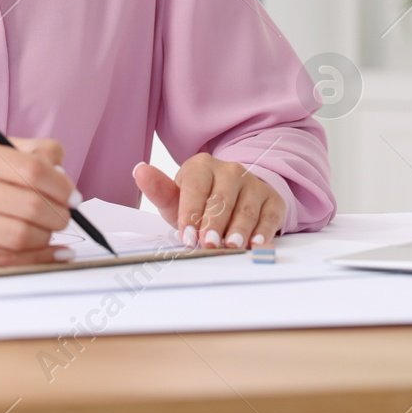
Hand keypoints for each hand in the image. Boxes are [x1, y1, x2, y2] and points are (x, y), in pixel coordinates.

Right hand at [0, 137, 79, 265]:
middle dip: (59, 215)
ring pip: (21, 235)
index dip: (63, 186)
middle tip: (64, 217)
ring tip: (48, 233)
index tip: (74, 197)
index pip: (34, 169)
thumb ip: (34, 154)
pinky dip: (36, 259)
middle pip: (31, 205)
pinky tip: (50, 253)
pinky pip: (6, 260)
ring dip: (46, 238)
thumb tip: (65, 177)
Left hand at [133, 153, 284, 250]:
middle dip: (214, 224)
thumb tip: (139, 171)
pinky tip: (256, 244)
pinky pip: (269, 215)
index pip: (196, 188)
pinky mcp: (272, 199)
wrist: (236, 196)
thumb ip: (159, 190)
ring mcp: (254, 184)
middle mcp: (231, 171)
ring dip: (239, 230)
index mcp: (202, 166)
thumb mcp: (177, 198)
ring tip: (231, 246)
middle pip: (222, 199)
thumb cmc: (200, 202)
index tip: (186, 235)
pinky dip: (264, 231)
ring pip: (246, 209)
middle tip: (208, 244)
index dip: (190, 212)